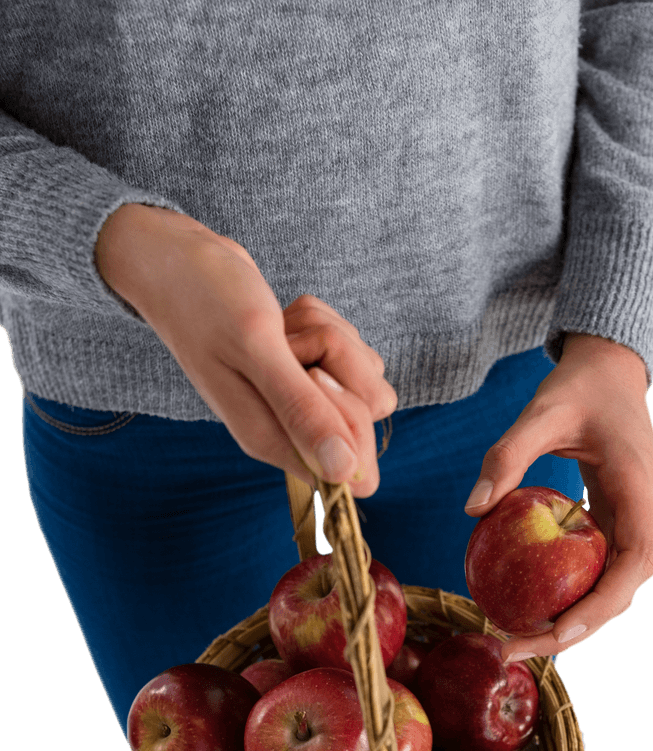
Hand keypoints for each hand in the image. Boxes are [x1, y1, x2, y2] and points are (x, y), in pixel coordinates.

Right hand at [94, 204, 396, 496]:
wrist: (177, 263)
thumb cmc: (205, 301)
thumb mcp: (257, 349)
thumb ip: (301, 411)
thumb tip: (344, 476)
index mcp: (273, 440)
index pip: (352, 468)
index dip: (352, 418)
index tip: (314, 375)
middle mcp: (288, 428)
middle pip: (367, 415)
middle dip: (342, 365)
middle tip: (291, 343)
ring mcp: (299, 401)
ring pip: (363, 377)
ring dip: (332, 338)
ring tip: (280, 329)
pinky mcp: (305, 374)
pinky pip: (348, 353)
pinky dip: (324, 325)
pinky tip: (284, 321)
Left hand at [464, 333, 652, 660]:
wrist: (609, 369)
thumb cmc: (577, 385)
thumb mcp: (540, 411)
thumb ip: (507, 455)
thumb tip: (472, 508)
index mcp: (640, 489)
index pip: (636, 562)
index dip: (603, 605)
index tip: (559, 632)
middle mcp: (646, 512)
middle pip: (622, 589)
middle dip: (576, 628)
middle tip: (516, 647)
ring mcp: (635, 520)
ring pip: (611, 585)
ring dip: (571, 618)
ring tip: (516, 639)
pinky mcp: (618, 521)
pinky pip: (597, 567)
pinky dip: (568, 592)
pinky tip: (526, 605)